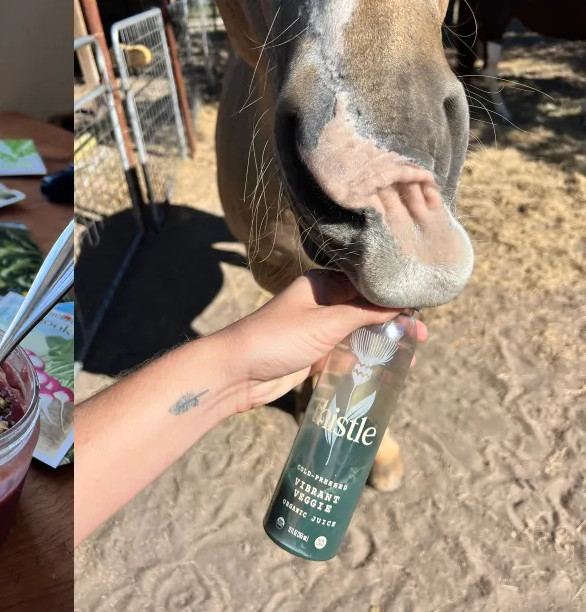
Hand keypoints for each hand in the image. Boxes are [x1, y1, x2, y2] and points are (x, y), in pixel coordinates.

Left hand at [213, 270, 427, 412]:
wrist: (235, 372)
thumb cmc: (277, 338)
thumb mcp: (326, 323)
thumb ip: (363, 314)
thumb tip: (399, 306)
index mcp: (320, 285)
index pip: (364, 284)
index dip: (392, 295)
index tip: (420, 306)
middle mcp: (318, 304)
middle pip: (364, 309)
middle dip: (393, 322)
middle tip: (421, 337)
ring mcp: (315, 331)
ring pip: (357, 334)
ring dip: (381, 344)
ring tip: (410, 358)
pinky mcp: (311, 356)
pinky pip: (344, 355)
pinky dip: (363, 361)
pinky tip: (384, 371)